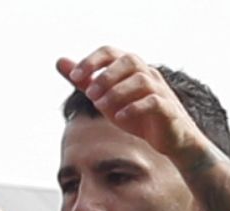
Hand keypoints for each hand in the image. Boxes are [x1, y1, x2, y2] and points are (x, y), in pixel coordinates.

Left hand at [57, 47, 209, 161]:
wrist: (169, 138)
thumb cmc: (135, 114)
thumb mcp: (104, 97)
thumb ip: (84, 81)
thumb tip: (59, 61)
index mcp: (130, 69)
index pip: (110, 52)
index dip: (91, 61)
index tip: (73, 77)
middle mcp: (147, 74)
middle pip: (128, 60)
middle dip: (105, 76)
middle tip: (89, 95)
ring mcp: (159, 90)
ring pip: (141, 79)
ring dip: (117, 92)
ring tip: (101, 107)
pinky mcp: (167, 109)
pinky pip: (153, 101)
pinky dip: (134, 107)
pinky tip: (120, 117)